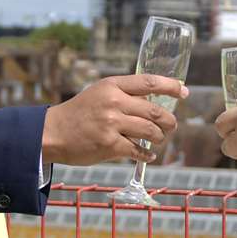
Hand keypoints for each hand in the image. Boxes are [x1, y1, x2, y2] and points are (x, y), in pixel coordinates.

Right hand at [42, 75, 187, 165]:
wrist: (53, 133)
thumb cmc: (78, 112)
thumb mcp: (99, 93)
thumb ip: (124, 94)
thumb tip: (154, 100)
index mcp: (112, 85)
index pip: (149, 82)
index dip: (170, 86)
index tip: (183, 90)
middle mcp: (113, 102)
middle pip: (154, 111)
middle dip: (169, 120)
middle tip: (171, 125)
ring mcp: (112, 124)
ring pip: (150, 131)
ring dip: (159, 137)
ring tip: (158, 139)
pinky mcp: (109, 145)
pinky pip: (138, 151)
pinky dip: (146, 154)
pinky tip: (148, 155)